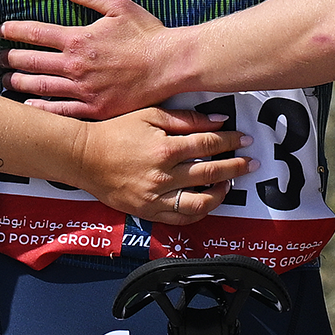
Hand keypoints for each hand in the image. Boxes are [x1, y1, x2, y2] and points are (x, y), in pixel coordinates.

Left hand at [0, 0, 185, 115]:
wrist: (170, 65)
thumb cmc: (147, 34)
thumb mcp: (118, 6)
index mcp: (77, 39)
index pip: (35, 33)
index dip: (14, 31)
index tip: (2, 30)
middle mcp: (75, 66)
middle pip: (31, 61)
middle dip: (10, 58)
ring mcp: (83, 90)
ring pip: (41, 87)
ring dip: (19, 83)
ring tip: (6, 80)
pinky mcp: (95, 108)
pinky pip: (61, 111)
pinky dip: (41, 110)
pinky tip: (29, 108)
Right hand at [73, 103, 248, 221]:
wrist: (83, 157)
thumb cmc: (115, 132)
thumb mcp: (149, 115)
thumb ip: (185, 119)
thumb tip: (218, 121)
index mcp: (164, 148)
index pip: (208, 145)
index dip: (231, 142)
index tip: (244, 140)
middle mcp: (162, 175)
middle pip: (210, 173)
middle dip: (236, 167)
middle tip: (251, 163)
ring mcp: (155, 197)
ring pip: (200, 203)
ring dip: (221, 193)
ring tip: (230, 184)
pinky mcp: (147, 211)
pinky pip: (180, 219)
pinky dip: (199, 213)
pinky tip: (207, 202)